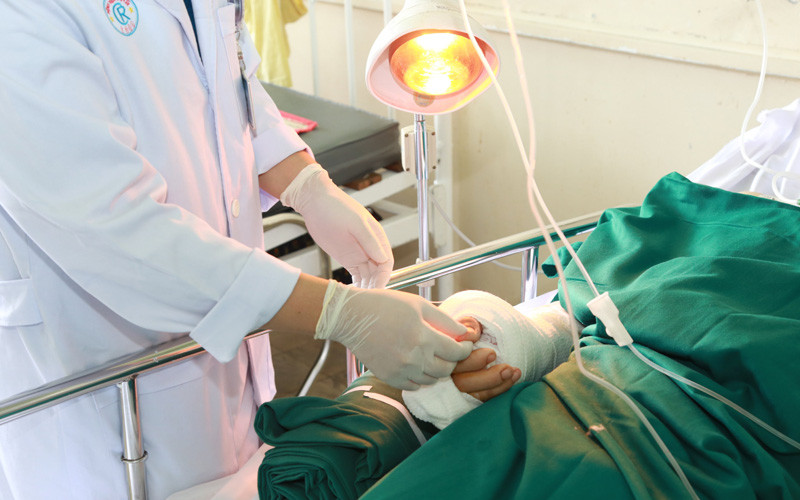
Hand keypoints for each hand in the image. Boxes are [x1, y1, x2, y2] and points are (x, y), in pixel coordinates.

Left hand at [280, 164, 392, 288]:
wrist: (316, 203)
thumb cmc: (336, 207)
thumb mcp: (355, 223)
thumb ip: (369, 240)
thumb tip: (383, 257)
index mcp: (377, 238)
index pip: (386, 262)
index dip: (383, 277)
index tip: (377, 289)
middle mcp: (371, 248)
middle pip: (378, 272)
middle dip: (374, 286)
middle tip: (366, 299)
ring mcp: (359, 254)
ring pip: (368, 276)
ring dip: (366, 288)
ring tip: (359, 299)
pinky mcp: (348, 259)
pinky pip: (357, 276)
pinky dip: (357, 285)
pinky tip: (353, 294)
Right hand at [315, 281, 472, 389]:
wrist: (352, 317)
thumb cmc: (385, 305)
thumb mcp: (418, 304)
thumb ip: (444, 320)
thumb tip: (464, 332)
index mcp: (423, 337)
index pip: (456, 352)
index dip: (465, 349)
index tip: (465, 344)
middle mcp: (413, 358)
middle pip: (446, 370)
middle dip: (453, 360)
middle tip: (449, 350)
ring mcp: (400, 370)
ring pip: (431, 380)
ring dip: (437, 370)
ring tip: (431, 356)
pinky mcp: (389, 377)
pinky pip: (414, 386)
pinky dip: (420, 378)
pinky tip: (416, 364)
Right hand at [450, 317, 520, 401]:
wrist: (475, 338)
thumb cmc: (468, 330)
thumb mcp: (467, 322)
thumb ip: (468, 324)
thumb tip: (471, 334)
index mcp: (442, 355)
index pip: (453, 364)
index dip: (474, 362)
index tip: (493, 353)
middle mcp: (445, 374)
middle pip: (462, 383)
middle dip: (488, 378)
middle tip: (507, 368)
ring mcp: (456, 387)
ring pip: (473, 394)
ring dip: (497, 384)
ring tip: (513, 372)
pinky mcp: (468, 395)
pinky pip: (482, 398)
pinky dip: (500, 389)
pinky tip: (513, 378)